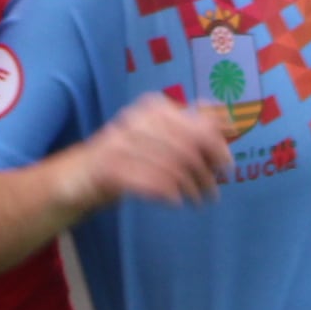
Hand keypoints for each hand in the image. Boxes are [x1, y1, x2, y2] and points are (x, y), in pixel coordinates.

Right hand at [68, 92, 230, 213]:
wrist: (83, 173)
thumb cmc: (130, 154)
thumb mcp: (160, 133)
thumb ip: (190, 125)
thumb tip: (228, 121)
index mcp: (153, 107)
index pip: (197, 126)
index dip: (217, 147)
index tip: (227, 166)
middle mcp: (138, 120)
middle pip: (187, 149)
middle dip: (206, 174)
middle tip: (214, 193)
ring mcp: (121, 143)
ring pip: (172, 169)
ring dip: (191, 189)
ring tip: (198, 201)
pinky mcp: (110, 169)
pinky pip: (151, 183)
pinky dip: (169, 194)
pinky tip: (175, 202)